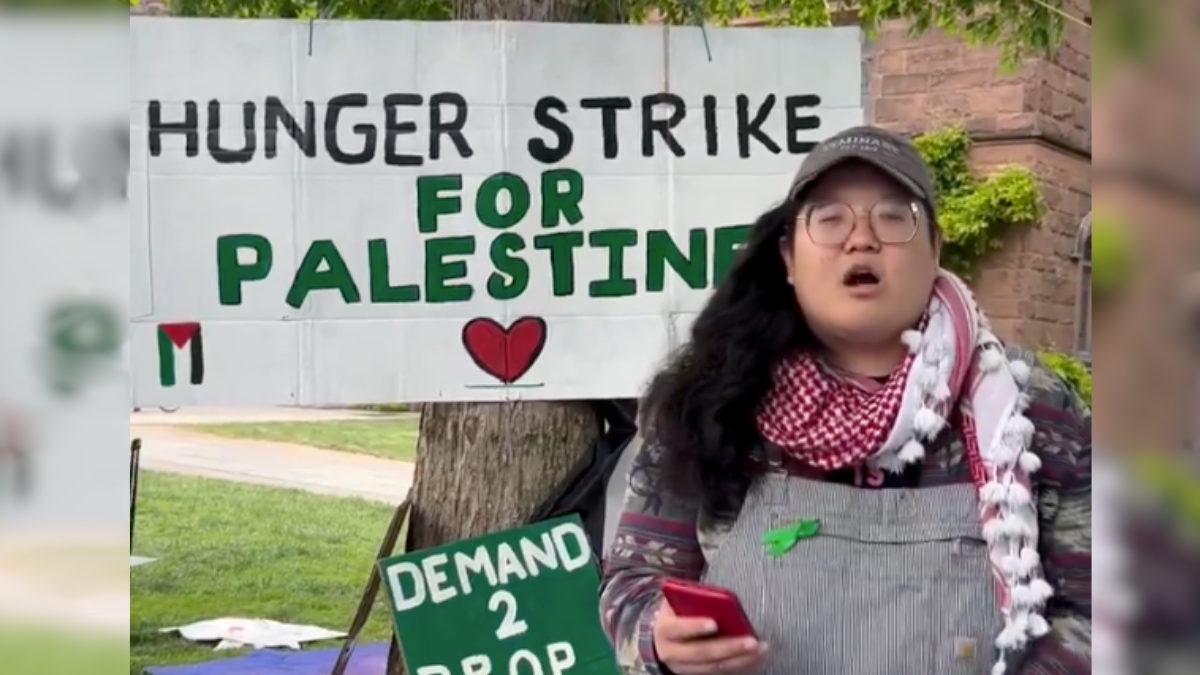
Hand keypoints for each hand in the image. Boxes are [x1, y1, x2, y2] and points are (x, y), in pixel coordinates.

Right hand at [652, 600, 766, 673]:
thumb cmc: (675, 613)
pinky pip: (721, 672)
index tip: (714, 623)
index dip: (695, 626)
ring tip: (761, 648)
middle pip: (701, 653)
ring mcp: (685, 667)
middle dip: (728, 648)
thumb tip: (718, 597)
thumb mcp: (676, 602)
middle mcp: (672, 652)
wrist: (663, 638)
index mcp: (665, 630)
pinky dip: (740, 664)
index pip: (678, 629)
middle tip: (752, 641)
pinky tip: (757, 656)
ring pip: (714, 667)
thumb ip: (691, 598)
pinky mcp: (698, 674)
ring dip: (741, 659)